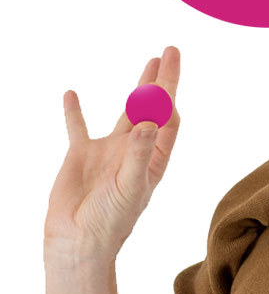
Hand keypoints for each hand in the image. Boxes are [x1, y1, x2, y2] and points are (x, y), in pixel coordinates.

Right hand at [44, 46, 180, 261]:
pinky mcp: (81, 155)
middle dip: (163, 80)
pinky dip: (75, 112)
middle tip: (170, 50)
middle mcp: (136, 150)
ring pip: (127, 110)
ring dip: (138, 86)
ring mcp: (109, 151)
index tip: (170, 77)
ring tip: (150, 61)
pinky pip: (78, 127)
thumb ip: (139, 154)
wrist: (77, 243)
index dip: (170, 97)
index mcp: (154, 159)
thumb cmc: (111, 223)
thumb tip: (150, 122)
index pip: (168, 120)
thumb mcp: (130, 188)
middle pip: (153, 107)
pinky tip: (72, 94)